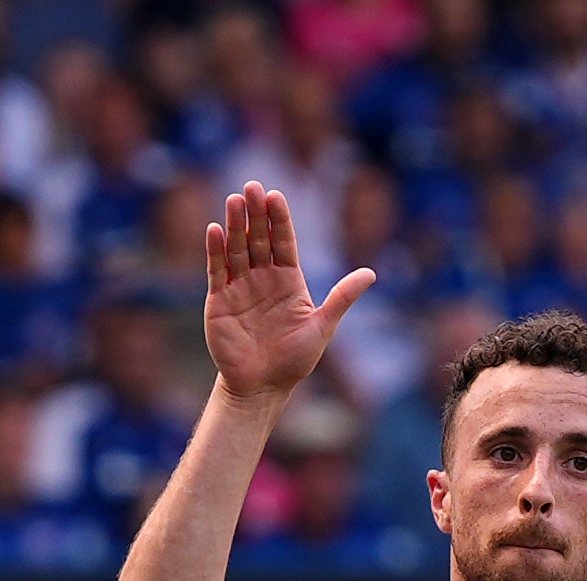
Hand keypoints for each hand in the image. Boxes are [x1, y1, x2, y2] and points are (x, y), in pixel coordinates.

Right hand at [204, 181, 375, 407]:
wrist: (262, 387)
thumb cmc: (293, 360)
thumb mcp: (322, 327)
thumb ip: (342, 298)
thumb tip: (371, 274)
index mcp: (288, 280)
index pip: (284, 241)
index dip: (279, 218)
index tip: (275, 195)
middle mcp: (263, 278)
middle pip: (259, 238)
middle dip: (255, 213)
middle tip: (251, 186)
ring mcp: (240, 287)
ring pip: (237, 249)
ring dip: (234, 225)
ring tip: (232, 200)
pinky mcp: (219, 301)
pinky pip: (217, 271)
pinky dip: (215, 251)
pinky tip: (215, 230)